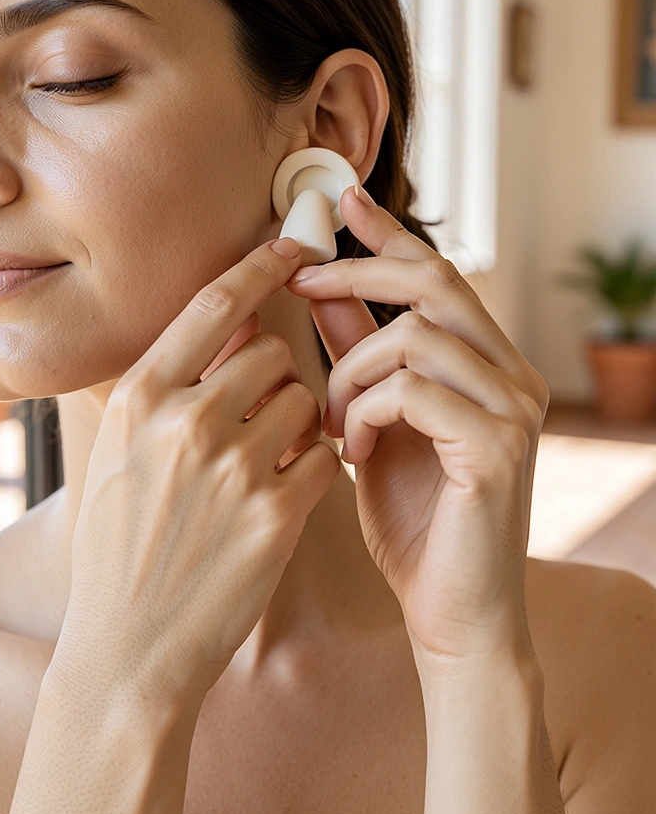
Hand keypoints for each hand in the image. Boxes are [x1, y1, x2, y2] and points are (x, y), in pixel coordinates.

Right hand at [55, 238, 340, 704]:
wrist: (128, 648)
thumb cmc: (120, 548)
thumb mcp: (119, 457)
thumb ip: (167, 392)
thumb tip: (229, 330)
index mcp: (139, 398)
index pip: (213, 306)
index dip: (259, 268)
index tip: (293, 247)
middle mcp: (184, 421)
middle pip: (272, 353)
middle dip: (277, 377)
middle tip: (262, 415)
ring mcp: (232, 467)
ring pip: (304, 400)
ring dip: (298, 422)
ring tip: (267, 462)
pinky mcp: (276, 514)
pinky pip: (321, 456)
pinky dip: (311, 468)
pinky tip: (282, 498)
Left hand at [287, 187, 549, 669]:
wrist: (451, 614)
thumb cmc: (412, 522)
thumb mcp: (372, 421)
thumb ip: (354, 353)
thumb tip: (320, 284)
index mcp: (487, 366)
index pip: (440, 273)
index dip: (390, 231)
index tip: (340, 199)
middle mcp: (514, 376)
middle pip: (436, 282)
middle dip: (358, 272)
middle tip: (298, 282)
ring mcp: (514, 410)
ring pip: (415, 335)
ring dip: (350, 372)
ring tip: (330, 423)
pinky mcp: (498, 447)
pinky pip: (412, 389)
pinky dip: (365, 413)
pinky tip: (353, 453)